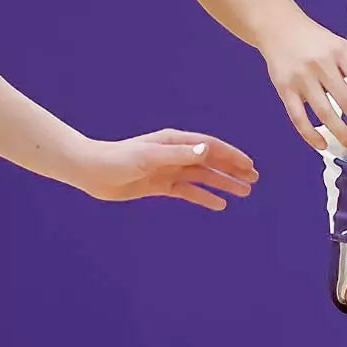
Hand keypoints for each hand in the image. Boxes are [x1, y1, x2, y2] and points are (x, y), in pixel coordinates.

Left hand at [76, 129, 258, 210]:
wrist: (92, 171)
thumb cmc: (119, 159)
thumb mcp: (150, 156)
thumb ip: (179, 154)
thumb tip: (208, 150)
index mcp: (175, 142)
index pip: (210, 147)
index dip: (231, 156)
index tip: (250, 165)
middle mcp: (175, 154)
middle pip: (211, 161)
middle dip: (233, 169)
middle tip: (255, 179)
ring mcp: (168, 170)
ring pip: (203, 177)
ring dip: (223, 183)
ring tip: (245, 192)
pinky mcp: (159, 185)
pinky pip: (187, 191)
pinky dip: (204, 196)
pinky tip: (219, 204)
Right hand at [258, 18, 346, 152]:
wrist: (278, 27)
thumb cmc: (313, 40)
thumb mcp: (338, 45)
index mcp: (339, 51)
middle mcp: (321, 64)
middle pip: (345, 100)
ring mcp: (301, 78)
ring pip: (324, 112)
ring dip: (341, 133)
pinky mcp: (285, 89)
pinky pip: (298, 118)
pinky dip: (311, 135)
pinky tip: (323, 144)